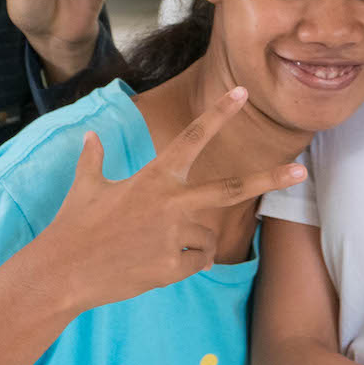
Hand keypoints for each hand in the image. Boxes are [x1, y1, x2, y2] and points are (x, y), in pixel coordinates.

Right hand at [36, 87, 306, 311]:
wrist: (62, 272)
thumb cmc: (72, 226)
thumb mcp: (85, 187)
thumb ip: (93, 159)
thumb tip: (89, 137)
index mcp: (154, 177)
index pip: (193, 137)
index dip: (219, 113)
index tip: (242, 92)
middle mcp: (172, 202)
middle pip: (232, 188)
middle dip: (270, 178)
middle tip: (302, 170)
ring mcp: (176, 236)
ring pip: (208, 235)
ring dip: (192, 241)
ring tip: (152, 246)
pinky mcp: (174, 267)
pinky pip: (197, 261)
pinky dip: (184, 264)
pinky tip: (153, 265)